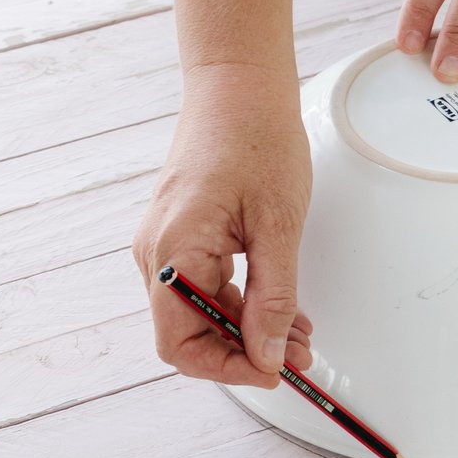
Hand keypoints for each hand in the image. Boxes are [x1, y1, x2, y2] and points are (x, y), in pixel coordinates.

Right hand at [131, 62, 313, 387]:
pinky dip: (243, 303)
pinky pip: (206, 285)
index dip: (228, 368)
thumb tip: (269, 354)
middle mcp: (157, 254)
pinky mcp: (183, 235)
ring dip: (248, 330)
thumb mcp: (278, 225)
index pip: (180, 345)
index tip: (274, 371)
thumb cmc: (255, 138)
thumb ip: (273, 297)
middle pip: (190, 333)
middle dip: (246, 351)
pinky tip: (283, 307)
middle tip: (299, 357)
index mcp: (172, 253)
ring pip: (201, 312)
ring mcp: (166, 244)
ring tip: (301, 334)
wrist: (238, 85)